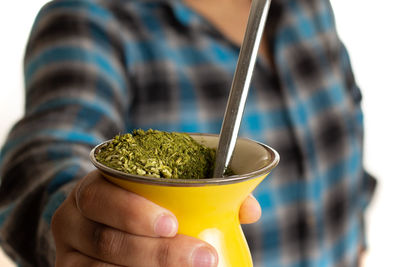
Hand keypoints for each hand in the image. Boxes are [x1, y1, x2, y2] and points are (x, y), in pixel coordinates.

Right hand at [51, 170, 260, 266]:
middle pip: (107, 241)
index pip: (102, 197)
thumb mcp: (154, 187)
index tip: (174, 224)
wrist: (93, 219)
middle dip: (157, 252)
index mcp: (92, 189)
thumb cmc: (134, 201)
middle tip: (203, 256)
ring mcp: (70, 253)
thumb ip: (198, 191)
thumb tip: (248, 209)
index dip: (134, 212)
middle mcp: (72, 220)